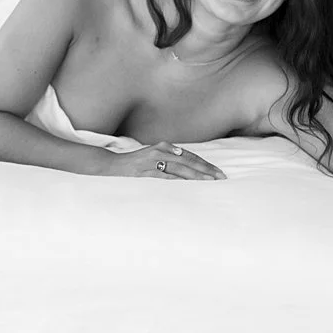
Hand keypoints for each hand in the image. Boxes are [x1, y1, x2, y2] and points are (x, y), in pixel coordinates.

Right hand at [98, 142, 226, 179]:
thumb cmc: (135, 164)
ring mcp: (153, 161)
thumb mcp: (154, 157)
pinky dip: (178, 181)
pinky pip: (165, 177)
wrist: (111, 165)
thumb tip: (188, 166)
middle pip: (189, 161)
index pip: (190, 156)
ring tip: (210, 182)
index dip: (205, 164)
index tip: (218, 172)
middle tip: (221, 178)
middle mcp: (160, 151)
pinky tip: (189, 186)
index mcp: (164, 147)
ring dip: (196, 176)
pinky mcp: (146, 172)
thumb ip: (170, 160)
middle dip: (206, 170)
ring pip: (180, 169)